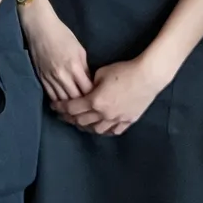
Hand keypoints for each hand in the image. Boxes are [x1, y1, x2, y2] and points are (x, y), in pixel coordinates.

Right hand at [20, 0, 91, 101]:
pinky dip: (59, 102)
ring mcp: (50, 79)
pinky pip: (51, 96)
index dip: (93, 97)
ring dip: (70, 106)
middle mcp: (62, 76)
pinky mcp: (41, 79)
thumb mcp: (79, 50)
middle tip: (89, 108)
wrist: (40, 29)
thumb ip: (84, 68)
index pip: (87, 90)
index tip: (98, 99)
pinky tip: (64, 106)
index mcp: (74, 67)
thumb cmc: (62, 35)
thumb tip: (89, 83)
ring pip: (62, 100)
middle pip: (75, 98)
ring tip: (77, 111)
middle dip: (83, 104)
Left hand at [53, 57, 168, 134]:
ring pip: (97, 129)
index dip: (61, 107)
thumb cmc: (124, 71)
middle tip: (64, 115)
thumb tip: (85, 89)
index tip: (54, 106)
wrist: (148, 77)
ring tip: (81, 122)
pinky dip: (105, 130)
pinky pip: (114, 131)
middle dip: (70, 118)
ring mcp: (117, 119)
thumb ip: (90, 84)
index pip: (72, 108)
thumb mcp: (101, 73)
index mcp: (95, 101)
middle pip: (81, 121)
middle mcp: (104, 114)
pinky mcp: (128, 121)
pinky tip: (101, 127)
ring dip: (86, 127)